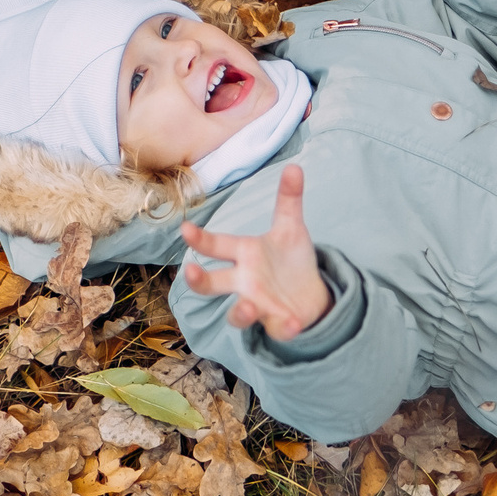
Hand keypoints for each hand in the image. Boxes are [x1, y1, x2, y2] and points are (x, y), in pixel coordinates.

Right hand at [181, 164, 333, 339]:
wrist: (310, 294)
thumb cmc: (289, 260)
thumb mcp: (291, 228)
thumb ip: (289, 200)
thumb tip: (295, 167)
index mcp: (244, 254)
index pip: (216, 246)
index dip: (200, 239)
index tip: (185, 229)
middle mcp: (243, 281)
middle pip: (212, 284)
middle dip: (199, 280)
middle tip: (190, 272)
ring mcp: (258, 305)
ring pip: (238, 315)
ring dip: (240, 311)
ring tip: (248, 305)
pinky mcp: (277, 323)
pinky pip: (277, 329)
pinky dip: (284, 327)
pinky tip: (294, 322)